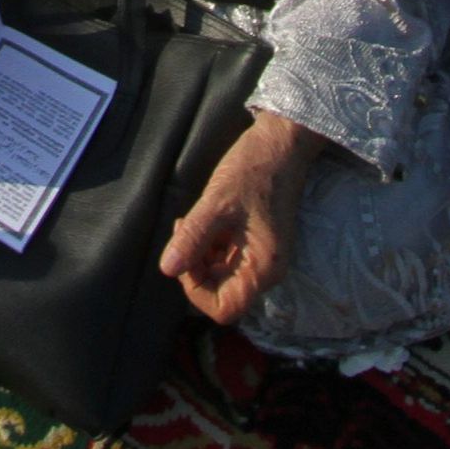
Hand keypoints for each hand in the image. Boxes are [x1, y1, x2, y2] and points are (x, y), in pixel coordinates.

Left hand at [159, 110, 322, 323]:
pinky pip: (229, 256)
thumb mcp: (218, 202)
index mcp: (263, 268)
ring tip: (192, 220)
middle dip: (195, 267)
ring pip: (222, 273)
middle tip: (183, 229)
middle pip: (221, 291)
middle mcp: (267, 269)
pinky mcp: (259, 241)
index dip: (196, 290)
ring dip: (201, 254)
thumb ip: (193, 238)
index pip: (224, 308)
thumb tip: (166, 269)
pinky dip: (211, 243)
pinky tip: (205, 217)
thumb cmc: (254, 169)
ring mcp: (264, 255)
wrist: (283, 141)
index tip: (184, 255)